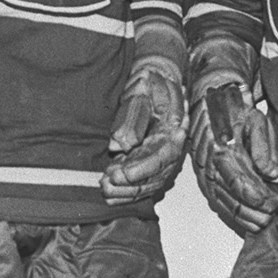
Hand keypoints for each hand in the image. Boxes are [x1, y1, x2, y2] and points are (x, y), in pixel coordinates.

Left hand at [100, 58, 187, 203]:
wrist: (158, 82)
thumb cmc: (151, 86)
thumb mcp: (143, 92)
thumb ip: (133, 118)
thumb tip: (119, 146)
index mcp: (173, 131)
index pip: (160, 158)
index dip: (141, 169)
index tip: (121, 174)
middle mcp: (170, 149)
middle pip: (154, 176)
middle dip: (130, 185)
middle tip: (107, 183)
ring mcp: (162, 159)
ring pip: (148, 184)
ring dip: (125, 191)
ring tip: (104, 188)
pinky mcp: (151, 164)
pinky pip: (142, 184)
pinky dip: (126, 193)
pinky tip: (109, 196)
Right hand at [190, 82, 277, 233]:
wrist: (211, 103)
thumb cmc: (235, 111)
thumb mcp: (255, 119)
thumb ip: (264, 146)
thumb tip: (271, 173)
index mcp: (220, 148)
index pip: (237, 179)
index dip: (254, 194)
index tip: (272, 202)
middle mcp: (208, 163)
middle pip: (229, 195)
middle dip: (251, 209)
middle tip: (271, 215)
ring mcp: (204, 173)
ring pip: (222, 202)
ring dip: (243, 216)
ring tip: (263, 222)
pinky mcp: (205, 179)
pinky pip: (217, 201)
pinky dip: (233, 214)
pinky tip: (248, 221)